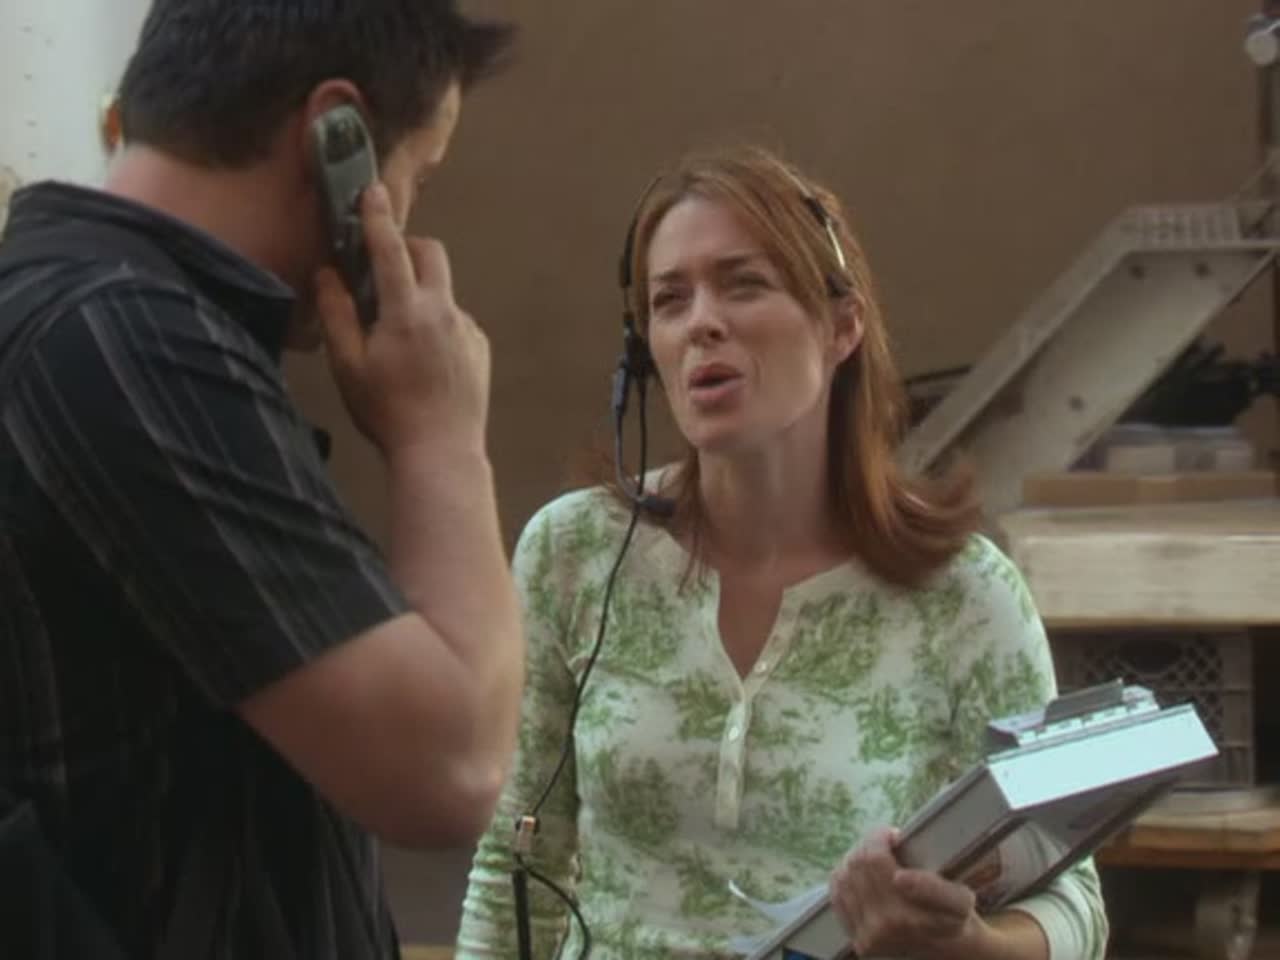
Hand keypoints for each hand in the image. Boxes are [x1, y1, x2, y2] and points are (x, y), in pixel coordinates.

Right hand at [316, 183, 489, 457]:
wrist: (441, 452)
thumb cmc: (386, 411)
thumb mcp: (348, 365)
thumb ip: (337, 314)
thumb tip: (329, 274)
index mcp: (407, 310)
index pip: (390, 249)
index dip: (378, 217)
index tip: (372, 190)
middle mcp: (443, 311)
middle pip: (432, 253)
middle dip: (408, 247)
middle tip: (384, 267)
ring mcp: (467, 329)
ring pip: (443, 290)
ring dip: (421, 293)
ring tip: (399, 335)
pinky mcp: (480, 348)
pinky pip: (456, 321)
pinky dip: (437, 324)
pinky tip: (424, 362)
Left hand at [830, 826, 977, 959]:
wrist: (948, 953)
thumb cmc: (956, 919)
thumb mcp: (960, 900)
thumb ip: (933, 888)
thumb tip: (899, 877)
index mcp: (904, 915)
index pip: (873, 859)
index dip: (879, 838)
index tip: (894, 835)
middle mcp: (881, 928)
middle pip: (856, 864)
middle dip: (869, 845)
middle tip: (886, 843)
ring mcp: (866, 936)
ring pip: (843, 876)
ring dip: (856, 859)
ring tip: (876, 857)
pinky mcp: (857, 941)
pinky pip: (837, 895)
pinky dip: (845, 878)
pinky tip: (862, 874)